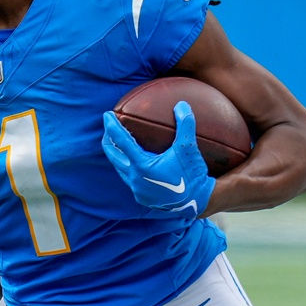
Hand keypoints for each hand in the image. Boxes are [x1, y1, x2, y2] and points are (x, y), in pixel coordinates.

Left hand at [102, 100, 215, 216]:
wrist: (198, 201)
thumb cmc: (192, 174)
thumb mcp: (189, 148)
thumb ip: (185, 124)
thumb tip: (181, 104)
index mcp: (142, 165)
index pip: (121, 141)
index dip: (112, 126)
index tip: (107, 115)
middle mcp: (135, 178)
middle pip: (113, 155)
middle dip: (108, 140)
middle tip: (108, 127)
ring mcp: (137, 190)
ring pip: (120, 169)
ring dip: (117, 155)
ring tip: (118, 144)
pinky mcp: (142, 197)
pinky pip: (129, 179)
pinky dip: (128, 168)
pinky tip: (133, 162)